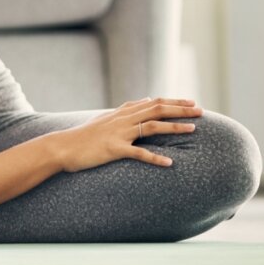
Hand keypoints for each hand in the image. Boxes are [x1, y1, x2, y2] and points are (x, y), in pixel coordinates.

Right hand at [53, 97, 202, 171]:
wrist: (62, 147)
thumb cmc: (83, 137)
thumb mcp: (104, 119)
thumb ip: (125, 111)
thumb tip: (144, 101)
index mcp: (121, 113)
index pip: (153, 102)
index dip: (173, 101)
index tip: (191, 101)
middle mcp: (122, 119)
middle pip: (156, 110)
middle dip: (180, 109)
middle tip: (201, 111)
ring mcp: (118, 133)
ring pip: (151, 126)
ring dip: (174, 127)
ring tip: (193, 129)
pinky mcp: (113, 149)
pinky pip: (138, 153)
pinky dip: (154, 158)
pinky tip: (169, 163)